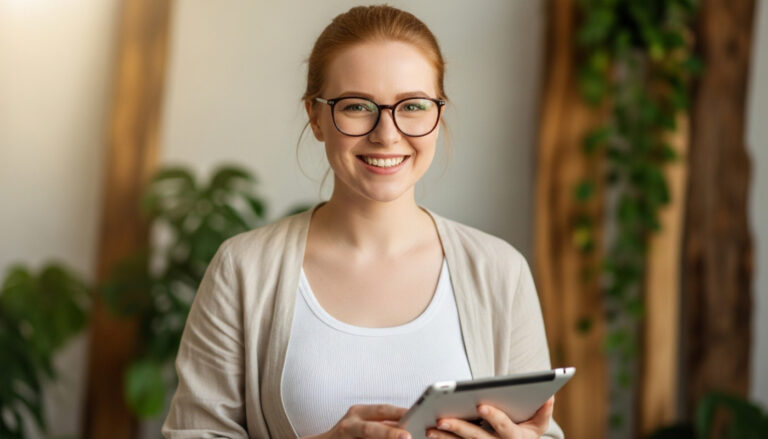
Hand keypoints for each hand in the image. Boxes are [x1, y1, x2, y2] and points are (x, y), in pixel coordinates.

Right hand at [306, 404, 412, 438]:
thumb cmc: (350, 432)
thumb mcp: (364, 422)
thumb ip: (384, 424)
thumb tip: (409, 427)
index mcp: (359, 412)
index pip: (382, 410)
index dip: (400, 413)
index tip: (418, 417)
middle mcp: (350, 424)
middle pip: (370, 428)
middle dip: (389, 433)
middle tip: (407, 437)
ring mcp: (344, 437)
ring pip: (365, 438)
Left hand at [425, 397, 554, 438]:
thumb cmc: (525, 431)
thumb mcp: (538, 424)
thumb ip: (543, 411)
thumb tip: (549, 396)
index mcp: (516, 438)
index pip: (504, 427)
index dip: (494, 416)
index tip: (481, 405)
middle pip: (477, 438)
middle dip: (459, 429)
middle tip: (441, 419)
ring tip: (430, 428)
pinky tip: (428, 435)